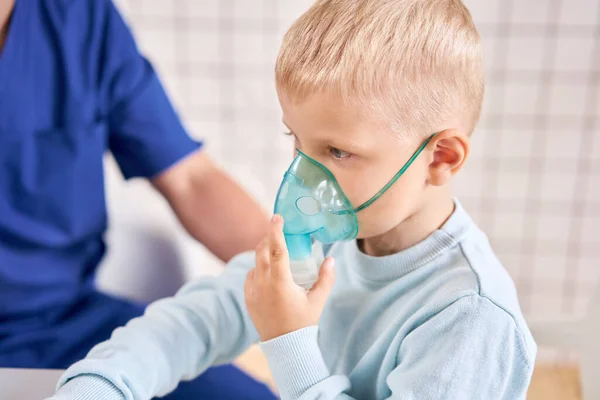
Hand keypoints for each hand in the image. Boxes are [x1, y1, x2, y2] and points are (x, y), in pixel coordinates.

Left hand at [244, 215, 335, 341]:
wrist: (285, 346)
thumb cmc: (303, 323)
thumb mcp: (318, 300)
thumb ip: (326, 278)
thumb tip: (331, 258)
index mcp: (280, 282)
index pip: (276, 248)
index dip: (276, 230)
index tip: (277, 216)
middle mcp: (263, 283)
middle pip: (261, 250)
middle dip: (268, 238)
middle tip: (279, 232)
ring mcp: (252, 291)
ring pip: (255, 263)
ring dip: (263, 253)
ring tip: (275, 252)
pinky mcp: (248, 298)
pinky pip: (251, 276)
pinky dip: (258, 268)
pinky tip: (269, 272)